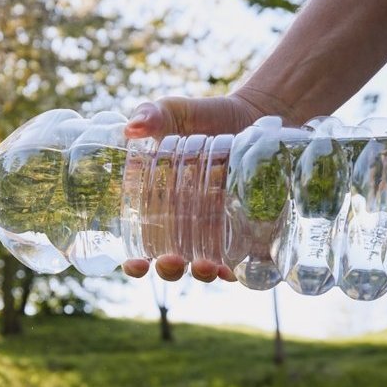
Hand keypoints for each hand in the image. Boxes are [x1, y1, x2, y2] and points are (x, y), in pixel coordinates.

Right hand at [120, 92, 270, 282]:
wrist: (254, 114)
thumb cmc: (204, 117)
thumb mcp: (173, 112)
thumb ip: (151, 116)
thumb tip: (132, 128)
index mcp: (156, 207)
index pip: (139, 245)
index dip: (134, 263)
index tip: (135, 264)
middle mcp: (184, 226)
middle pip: (171, 264)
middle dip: (170, 270)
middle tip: (171, 260)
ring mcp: (216, 231)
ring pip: (206, 267)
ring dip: (203, 273)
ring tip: (206, 267)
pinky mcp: (248, 229)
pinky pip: (242, 259)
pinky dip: (238, 269)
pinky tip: (235, 269)